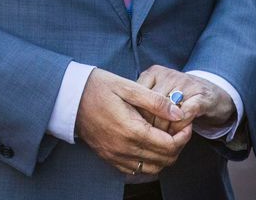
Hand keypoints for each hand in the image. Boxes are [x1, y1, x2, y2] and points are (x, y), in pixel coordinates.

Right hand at [75, 68, 191, 175]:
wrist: (69, 96)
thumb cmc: (97, 87)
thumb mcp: (127, 86)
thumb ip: (155, 101)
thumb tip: (178, 112)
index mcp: (131, 130)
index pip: (169, 145)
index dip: (183, 136)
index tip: (186, 123)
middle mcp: (124, 148)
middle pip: (164, 160)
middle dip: (177, 146)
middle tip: (179, 129)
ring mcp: (115, 156)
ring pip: (152, 168)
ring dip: (164, 156)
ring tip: (166, 136)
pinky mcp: (109, 158)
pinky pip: (135, 169)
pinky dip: (148, 162)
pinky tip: (148, 145)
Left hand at [136, 65, 235, 135]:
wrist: (212, 93)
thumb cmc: (178, 96)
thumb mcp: (157, 91)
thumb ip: (142, 99)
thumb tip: (124, 116)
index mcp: (154, 72)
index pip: (139, 95)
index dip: (137, 115)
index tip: (136, 129)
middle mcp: (169, 75)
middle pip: (152, 104)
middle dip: (150, 125)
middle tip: (149, 139)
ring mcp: (185, 84)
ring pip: (167, 111)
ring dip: (165, 129)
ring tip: (163, 139)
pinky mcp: (201, 96)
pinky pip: (186, 113)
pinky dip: (180, 126)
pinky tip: (178, 134)